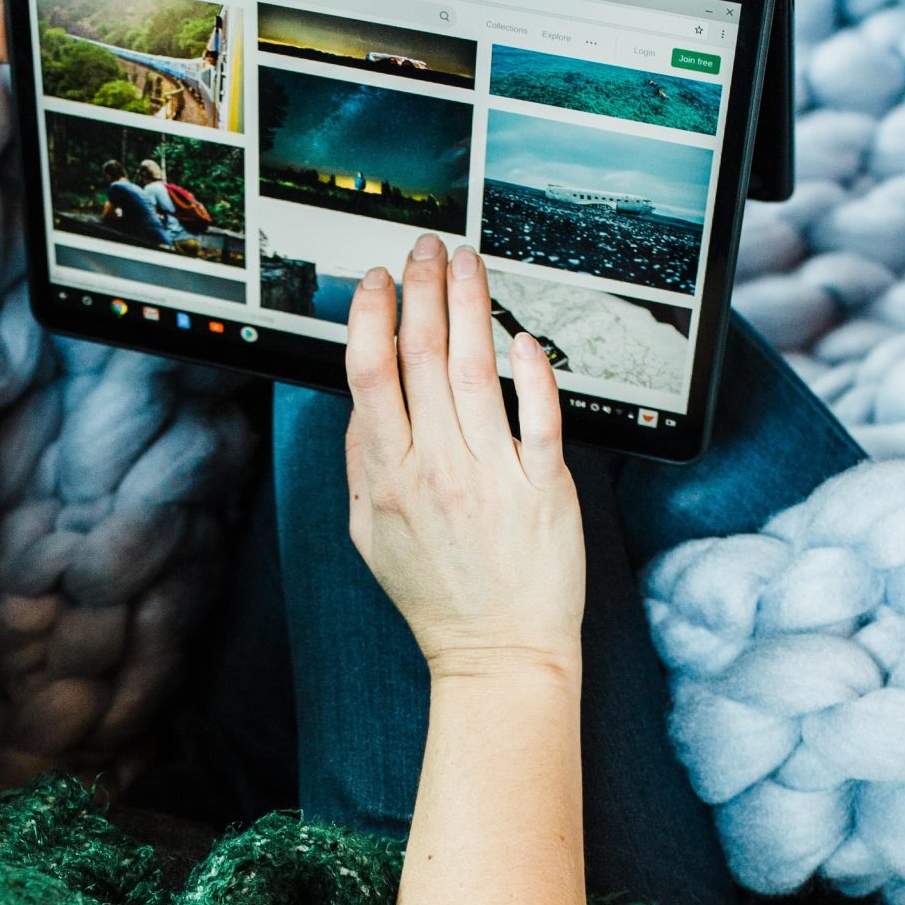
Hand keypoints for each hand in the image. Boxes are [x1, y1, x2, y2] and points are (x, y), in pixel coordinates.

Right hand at [344, 237, 584, 678]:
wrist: (497, 654)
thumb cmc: (438, 599)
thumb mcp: (371, 536)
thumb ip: (361, 465)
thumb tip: (360, 403)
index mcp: (388, 478)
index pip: (371, 376)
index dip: (371, 317)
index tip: (378, 281)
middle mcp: (437, 471)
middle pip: (423, 358)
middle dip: (422, 290)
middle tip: (427, 250)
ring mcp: (492, 478)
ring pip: (476, 371)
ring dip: (471, 306)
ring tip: (468, 264)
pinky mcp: (544, 489)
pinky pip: (538, 417)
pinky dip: (532, 371)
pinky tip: (523, 337)